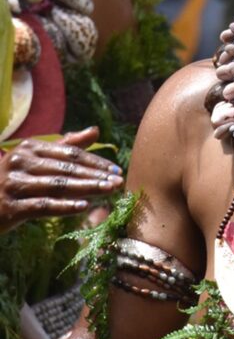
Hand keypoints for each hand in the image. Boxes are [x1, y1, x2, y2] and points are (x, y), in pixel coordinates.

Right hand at [0, 127, 122, 233]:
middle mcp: (20, 162)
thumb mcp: (35, 159)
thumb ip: (65, 146)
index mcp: (29, 148)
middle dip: (95, 175)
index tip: (115, 169)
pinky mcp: (10, 207)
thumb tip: (95, 131)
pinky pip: (43, 206)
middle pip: (66, 169)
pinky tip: (83, 207)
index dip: (94, 161)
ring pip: (58, 186)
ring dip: (86, 189)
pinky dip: (64, 206)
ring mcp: (14, 185)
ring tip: (108, 191)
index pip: (69, 153)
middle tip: (118, 181)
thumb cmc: (13, 181)